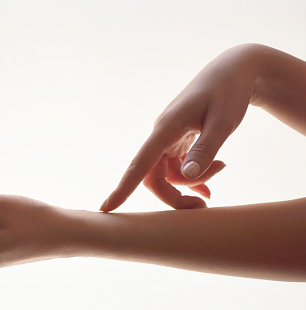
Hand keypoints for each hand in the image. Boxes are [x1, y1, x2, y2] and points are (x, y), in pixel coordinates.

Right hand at [100, 44, 261, 210]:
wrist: (234, 70)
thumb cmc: (229, 92)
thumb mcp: (224, 121)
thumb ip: (205, 149)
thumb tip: (186, 178)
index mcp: (166, 128)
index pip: (139, 164)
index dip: (123, 188)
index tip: (105, 208)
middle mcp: (161, 135)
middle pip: (154, 177)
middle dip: (176, 195)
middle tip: (204, 205)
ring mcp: (168, 138)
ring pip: (169, 174)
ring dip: (192, 182)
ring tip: (222, 167)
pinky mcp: (178, 140)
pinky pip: (178, 168)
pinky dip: (194, 176)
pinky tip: (213, 174)